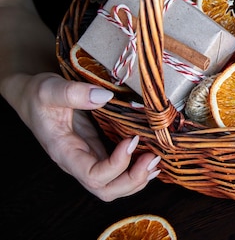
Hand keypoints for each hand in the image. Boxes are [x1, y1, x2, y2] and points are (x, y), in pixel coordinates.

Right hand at [9, 72, 160, 201]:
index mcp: (65, 152)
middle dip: (133, 179)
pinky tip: (152, 160)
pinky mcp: (100, 151)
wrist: (32, 99)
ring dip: (138, 178)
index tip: (132, 140)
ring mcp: (90, 158)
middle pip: (106, 190)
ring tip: (156, 159)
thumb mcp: (50, 90)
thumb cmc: (37, 96)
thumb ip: (73, 93)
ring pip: (115, 186)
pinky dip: (138, 170)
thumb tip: (104, 96)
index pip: (92, 175)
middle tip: (152, 157)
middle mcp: (78, 162)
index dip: (116, 164)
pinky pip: (119, 172)